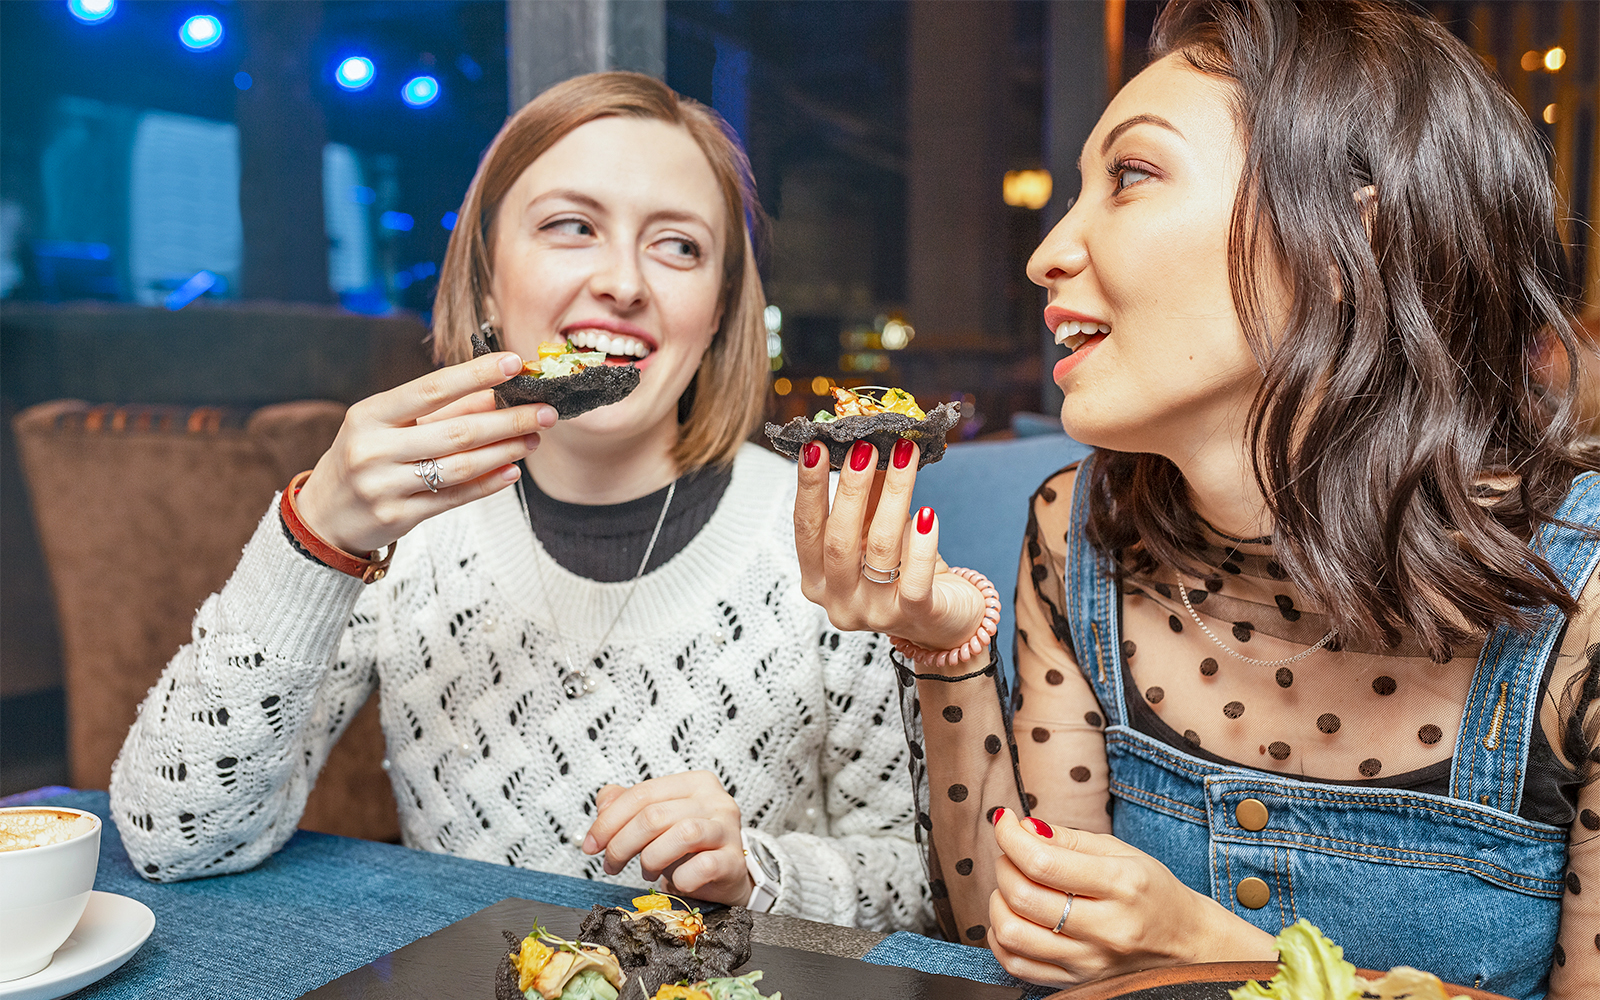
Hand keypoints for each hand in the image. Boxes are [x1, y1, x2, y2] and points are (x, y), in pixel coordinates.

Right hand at [295, 352, 556, 553]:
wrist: (324, 516)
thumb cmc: (363, 459)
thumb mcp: (388, 427)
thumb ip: (440, 411)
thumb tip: (494, 393)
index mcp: (369, 415)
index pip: (431, 389)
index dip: (475, 374)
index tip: (514, 363)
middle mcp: (373, 449)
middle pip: (456, 431)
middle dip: (508, 420)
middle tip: (545, 411)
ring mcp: (384, 485)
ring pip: (460, 466)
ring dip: (505, 451)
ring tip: (533, 439)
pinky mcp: (398, 516)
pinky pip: (454, 497)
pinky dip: (488, 483)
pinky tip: (512, 471)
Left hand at [581, 771, 753, 905]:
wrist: (727, 875)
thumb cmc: (690, 847)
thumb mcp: (658, 821)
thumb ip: (629, 805)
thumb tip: (603, 801)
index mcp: (694, 783)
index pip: (643, 793)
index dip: (609, 820)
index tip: (592, 845)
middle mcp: (715, 800)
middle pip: (655, 815)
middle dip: (622, 844)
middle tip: (611, 865)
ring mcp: (728, 829)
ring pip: (682, 834)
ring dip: (651, 858)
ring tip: (647, 871)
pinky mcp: (734, 860)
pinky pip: (702, 866)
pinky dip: (681, 878)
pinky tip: (676, 882)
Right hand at [793, 437, 985, 654]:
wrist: (944, 622)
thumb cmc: (903, 571)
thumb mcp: (877, 531)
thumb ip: (869, 496)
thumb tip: (864, 443)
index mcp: (818, 580)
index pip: (805, 529)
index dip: (809, 488)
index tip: (815, 446)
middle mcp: (839, 601)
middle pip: (838, 539)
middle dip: (851, 488)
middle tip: (865, 446)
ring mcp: (875, 613)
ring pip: (880, 548)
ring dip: (894, 496)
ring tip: (905, 456)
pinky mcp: (913, 616)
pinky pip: (915, 577)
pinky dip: (922, 542)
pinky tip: (930, 513)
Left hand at [986, 809, 1276, 985]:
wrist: (1185, 943)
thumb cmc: (1152, 891)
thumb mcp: (1121, 851)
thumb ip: (1068, 839)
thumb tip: (1023, 827)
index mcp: (1121, 884)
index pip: (1044, 862)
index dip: (1010, 836)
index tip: (1005, 821)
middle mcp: (1106, 928)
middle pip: (1024, 897)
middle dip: (1004, 864)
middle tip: (1012, 852)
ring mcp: (1090, 962)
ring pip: (1013, 935)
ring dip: (998, 902)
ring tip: (1013, 886)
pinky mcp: (1077, 982)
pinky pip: (1017, 965)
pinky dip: (1001, 938)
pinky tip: (1015, 917)